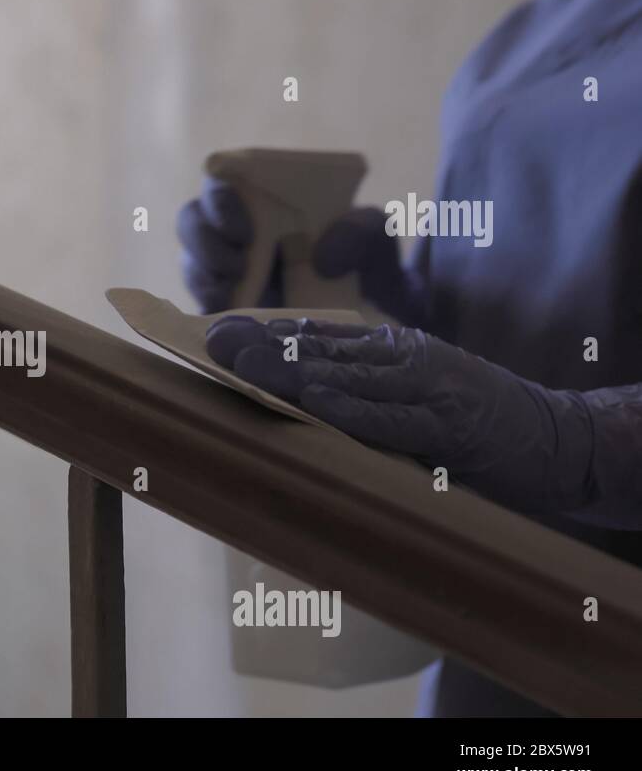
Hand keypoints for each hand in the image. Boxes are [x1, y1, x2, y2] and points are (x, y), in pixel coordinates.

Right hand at [177, 178, 421, 321]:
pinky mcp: (221, 309)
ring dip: (204, 275)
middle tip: (239, 263)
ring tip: (233, 292)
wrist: (372, 315)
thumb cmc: (363, 264)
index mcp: (263, 198)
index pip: (221, 179)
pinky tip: (228, 312)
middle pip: (192, 220)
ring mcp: (222, 270)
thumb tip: (322, 259)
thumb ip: (362, 230)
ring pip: (189, 263)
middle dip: (206, 241)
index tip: (243, 226)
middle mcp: (234, 229)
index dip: (220, 197)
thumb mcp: (375, 238)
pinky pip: (197, 302)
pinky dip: (207, 306)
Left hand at [204, 316, 594, 511]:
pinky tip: (316, 403)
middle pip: (323, 352)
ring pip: (349, 379)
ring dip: (293, 372)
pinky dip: (353, 412)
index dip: (266, 334)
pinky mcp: (448, 428)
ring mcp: (428, 391)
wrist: (558, 439)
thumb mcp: (413, 389)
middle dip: (264, 348)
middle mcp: (405, 360)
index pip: (318, 337)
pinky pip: (392, 420)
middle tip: (213, 342)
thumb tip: (299, 368)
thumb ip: (362, 378)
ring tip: (244, 364)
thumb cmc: (475, 419)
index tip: (217, 331)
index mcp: (393, 350)